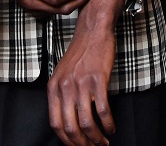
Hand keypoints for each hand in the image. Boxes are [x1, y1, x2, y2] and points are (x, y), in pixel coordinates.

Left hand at [48, 0, 123, 145]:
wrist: (93, 31)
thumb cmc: (80, 54)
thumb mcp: (63, 74)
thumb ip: (62, 95)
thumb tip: (67, 122)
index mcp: (53, 87)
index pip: (55, 123)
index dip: (66, 140)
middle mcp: (64, 87)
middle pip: (70, 127)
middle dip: (82, 144)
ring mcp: (81, 83)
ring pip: (87, 122)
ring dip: (96, 138)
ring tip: (103, 142)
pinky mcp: (98, 79)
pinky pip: (103, 110)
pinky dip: (108, 124)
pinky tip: (111, 127)